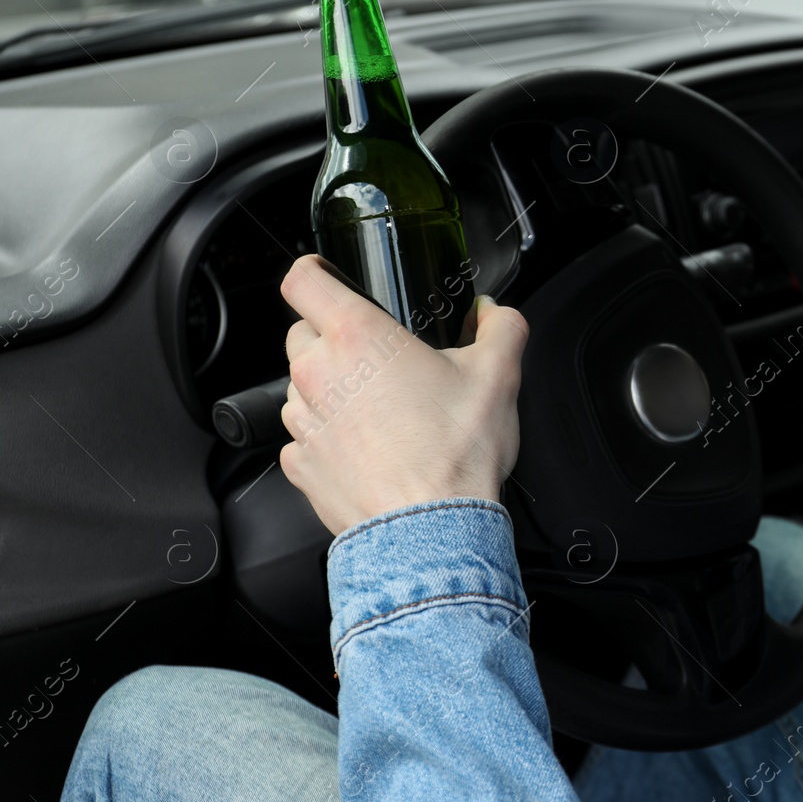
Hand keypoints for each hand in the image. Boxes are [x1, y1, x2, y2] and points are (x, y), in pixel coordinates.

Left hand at [278, 254, 529, 534]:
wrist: (431, 530)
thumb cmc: (454, 455)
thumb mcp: (499, 375)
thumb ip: (502, 327)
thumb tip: (497, 315)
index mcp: (357, 337)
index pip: (303, 281)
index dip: (313, 271)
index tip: (326, 276)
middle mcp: (319, 375)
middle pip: (302, 333)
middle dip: (332, 337)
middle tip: (379, 357)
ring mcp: (303, 423)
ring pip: (302, 387)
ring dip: (331, 390)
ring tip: (381, 411)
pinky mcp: (301, 465)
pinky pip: (305, 437)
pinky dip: (329, 437)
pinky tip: (369, 448)